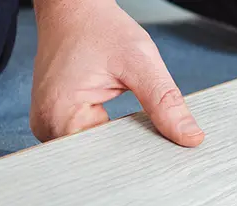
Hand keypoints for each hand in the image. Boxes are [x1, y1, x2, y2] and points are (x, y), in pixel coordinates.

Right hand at [30, 0, 202, 145]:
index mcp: (60, 115)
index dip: (135, 155)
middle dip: (127, 149)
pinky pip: (88, 139)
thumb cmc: (97, 27)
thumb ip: (165, 103)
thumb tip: (190, 137)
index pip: (102, 160)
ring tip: (129, 119)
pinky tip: (119, 121)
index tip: (157, 146)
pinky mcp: (56, 120)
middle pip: (96, 159)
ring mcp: (48, 125)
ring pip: (93, 151)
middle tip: (148, 129)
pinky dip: (109, 133)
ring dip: (117, 141)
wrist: (74, 8)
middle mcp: (47, 126)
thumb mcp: (141, 63)